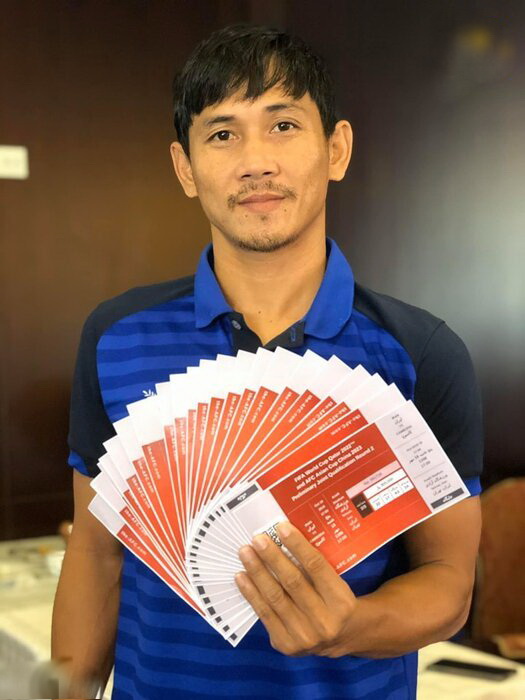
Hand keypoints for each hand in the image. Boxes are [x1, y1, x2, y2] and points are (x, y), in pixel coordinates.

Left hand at [235, 521, 357, 656]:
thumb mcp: (336, 583)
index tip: (281, 528)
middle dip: (272, 557)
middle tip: (258, 539)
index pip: (316, 567)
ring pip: (275, 597)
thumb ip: (316, 567)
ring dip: (257, 572)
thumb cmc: (333, 601)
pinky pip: (264, 613)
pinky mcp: (286, 644)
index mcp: (341, 601)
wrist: (339, 638)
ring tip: (246, 553)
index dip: (298, 546)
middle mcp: (324, 621)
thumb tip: (283, 537)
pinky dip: (251, 593)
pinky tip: (241, 576)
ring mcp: (304, 636)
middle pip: (293, 582)